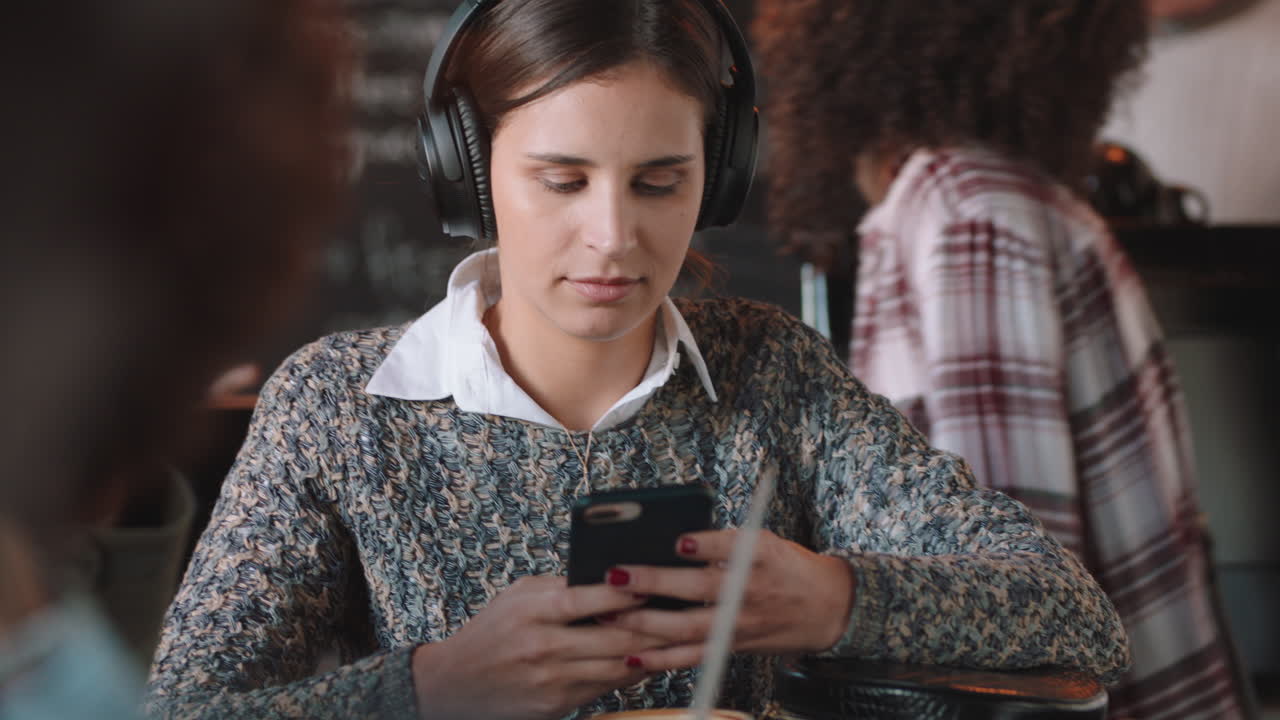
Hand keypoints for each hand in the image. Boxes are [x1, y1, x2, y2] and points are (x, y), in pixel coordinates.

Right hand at [411, 575, 664, 719]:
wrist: (453, 684)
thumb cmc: (491, 631)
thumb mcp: (517, 596)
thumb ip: (560, 585)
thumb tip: (611, 575)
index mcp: (532, 612)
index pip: (588, 598)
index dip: (626, 592)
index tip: (654, 581)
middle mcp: (542, 648)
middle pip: (613, 637)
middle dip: (654, 624)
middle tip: (683, 610)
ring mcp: (551, 681)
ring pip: (617, 666)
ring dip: (652, 651)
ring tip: (678, 634)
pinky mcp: (557, 705)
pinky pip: (607, 686)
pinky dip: (632, 671)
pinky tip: (651, 657)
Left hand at [602, 530, 854, 670]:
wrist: (827, 608)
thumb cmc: (784, 566)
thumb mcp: (762, 540)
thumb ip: (720, 540)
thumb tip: (666, 541)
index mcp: (759, 554)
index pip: (728, 545)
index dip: (702, 544)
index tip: (676, 540)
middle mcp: (748, 590)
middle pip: (697, 588)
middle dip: (653, 583)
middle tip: (616, 576)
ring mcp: (739, 623)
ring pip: (687, 627)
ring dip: (644, 623)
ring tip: (609, 613)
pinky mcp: (731, 646)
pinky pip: (692, 656)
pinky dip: (661, 659)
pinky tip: (632, 656)